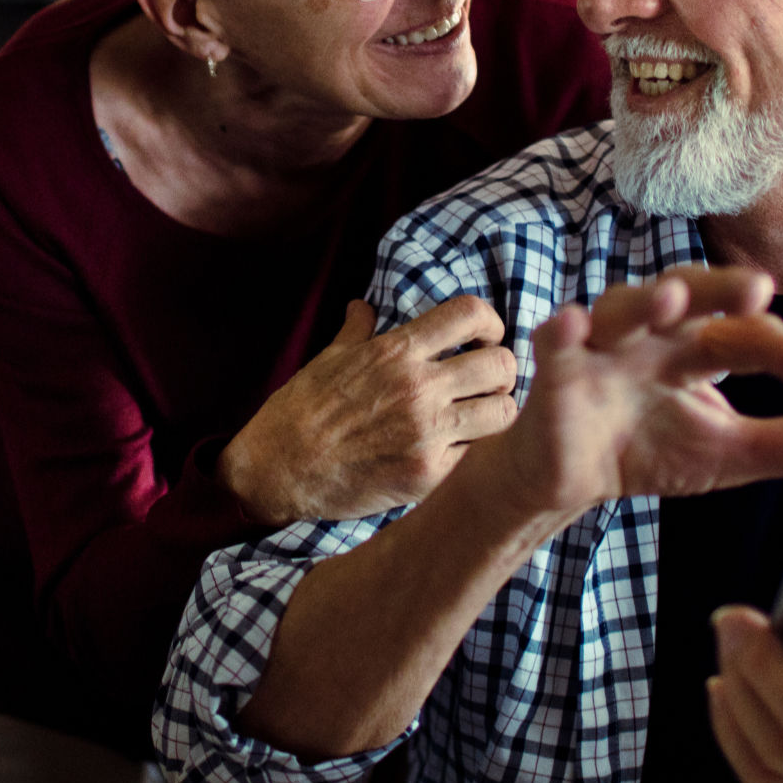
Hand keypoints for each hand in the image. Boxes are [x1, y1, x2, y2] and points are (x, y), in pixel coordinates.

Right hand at [220, 296, 519, 526]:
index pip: (470, 313)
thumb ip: (356, 331)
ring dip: (498, 413)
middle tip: (488, 384)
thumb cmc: (300, 412)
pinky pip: (479, 457)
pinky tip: (460, 454)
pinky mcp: (428, 475)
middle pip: (501, 364)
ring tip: (481, 420)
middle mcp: (419, 387)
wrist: (278, 469)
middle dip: (501, 371)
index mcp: (397, 352)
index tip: (485, 337)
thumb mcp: (327, 359)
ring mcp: (427, 433)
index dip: (490, 322)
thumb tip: (364, 306)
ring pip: (504, 412)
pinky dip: (476, 455)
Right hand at [489, 268, 782, 527]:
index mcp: (698, 346)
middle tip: (758, 289)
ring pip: (621, 307)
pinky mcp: (555, 371)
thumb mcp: (730, 453)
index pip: (749, 333)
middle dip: (719, 287)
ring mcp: (602, 347)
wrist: (566, 477)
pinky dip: (562, 330)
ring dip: (643, 300)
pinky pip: (555, 340)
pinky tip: (571, 326)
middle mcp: (654, 333)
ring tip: (667, 299)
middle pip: (687, 295)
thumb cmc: (648, 449)